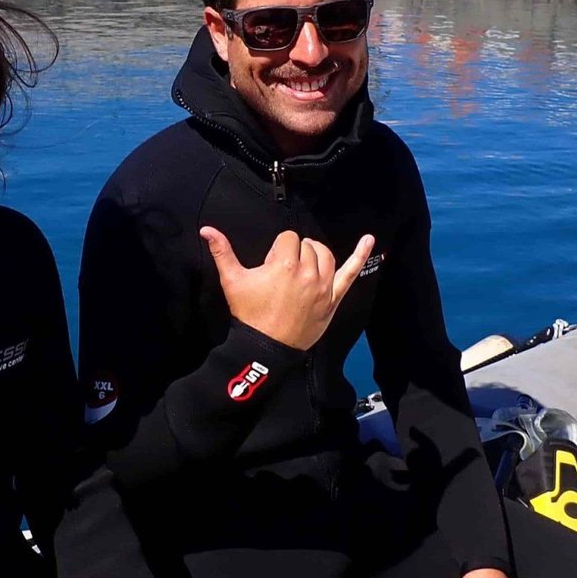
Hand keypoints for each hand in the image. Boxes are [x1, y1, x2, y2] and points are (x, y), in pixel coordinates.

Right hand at [200, 227, 374, 350]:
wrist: (265, 347)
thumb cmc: (249, 314)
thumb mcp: (232, 281)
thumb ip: (222, 252)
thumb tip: (207, 230)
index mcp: (284, 265)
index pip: (287, 239)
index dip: (277, 249)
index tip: (270, 266)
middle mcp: (308, 273)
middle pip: (306, 246)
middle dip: (293, 253)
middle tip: (281, 273)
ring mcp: (324, 286)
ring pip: (325, 255)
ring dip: (315, 254)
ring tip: (303, 262)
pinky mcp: (333, 299)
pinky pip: (351, 273)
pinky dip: (360, 255)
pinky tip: (369, 241)